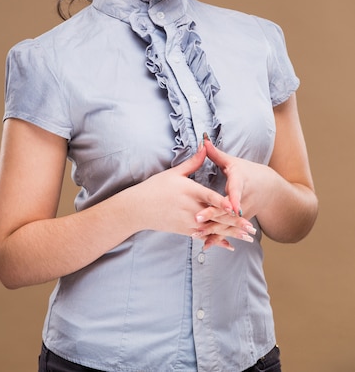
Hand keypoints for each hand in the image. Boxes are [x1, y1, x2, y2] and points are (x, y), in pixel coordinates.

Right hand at [135, 145, 256, 250]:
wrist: (138, 208)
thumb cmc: (155, 187)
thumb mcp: (174, 173)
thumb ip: (193, 162)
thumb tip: (204, 146)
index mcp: (189, 191)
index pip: (210, 198)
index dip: (225, 203)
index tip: (238, 208)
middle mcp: (190, 208)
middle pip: (216, 217)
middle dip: (235, 223)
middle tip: (252, 228)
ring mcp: (188, 222)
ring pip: (213, 229)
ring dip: (231, 233)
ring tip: (247, 237)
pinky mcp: (185, 230)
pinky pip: (204, 236)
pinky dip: (217, 240)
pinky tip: (230, 244)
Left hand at [194, 135, 272, 248]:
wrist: (269, 190)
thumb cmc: (247, 172)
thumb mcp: (233, 162)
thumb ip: (216, 154)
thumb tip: (203, 140)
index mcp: (241, 181)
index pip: (235, 190)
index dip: (231, 198)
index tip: (226, 205)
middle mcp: (244, 199)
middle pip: (228, 209)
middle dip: (214, 215)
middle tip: (197, 218)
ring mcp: (244, 212)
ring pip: (228, 223)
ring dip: (213, 229)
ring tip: (196, 233)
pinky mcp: (240, 221)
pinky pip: (229, 230)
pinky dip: (218, 237)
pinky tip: (206, 244)